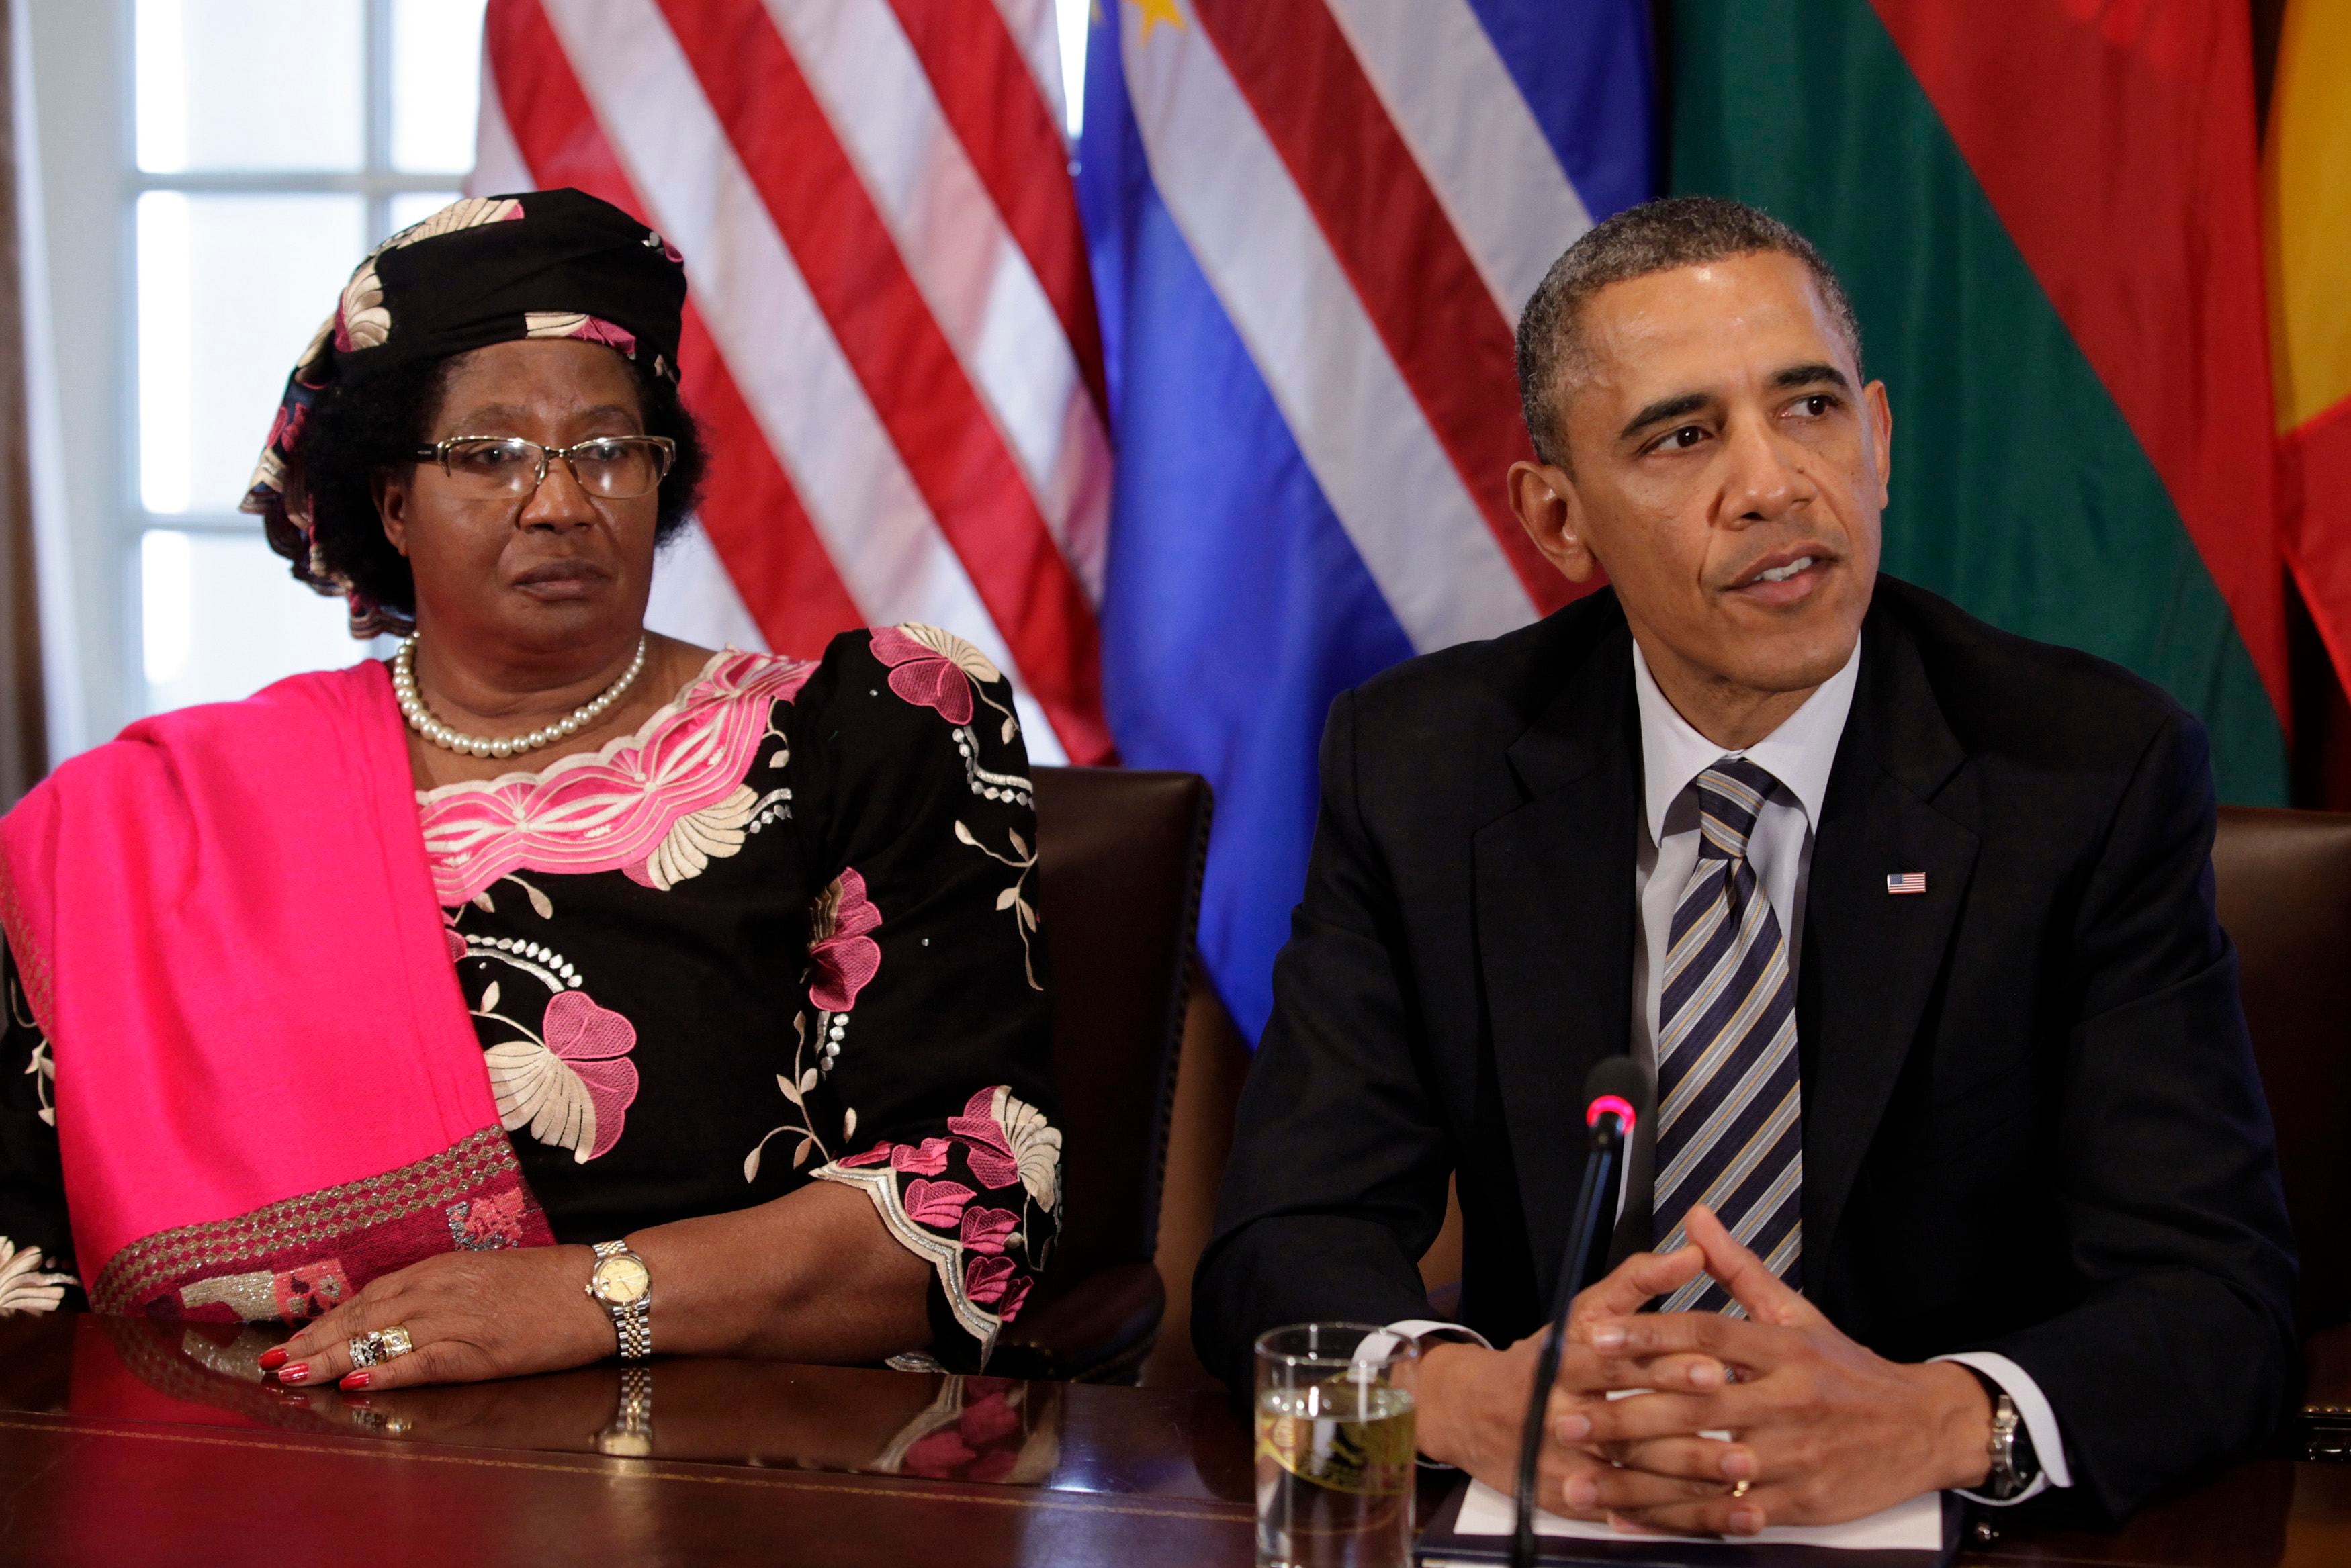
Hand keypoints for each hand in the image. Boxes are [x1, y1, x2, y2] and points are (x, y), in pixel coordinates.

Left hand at [260, 1245, 616, 1390]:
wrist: (602, 1290)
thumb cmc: (550, 1285)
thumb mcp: (489, 1276)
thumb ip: (444, 1291)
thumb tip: (398, 1313)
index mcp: (445, 1268)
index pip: (371, 1295)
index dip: (327, 1319)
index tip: (291, 1338)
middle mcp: (444, 1288)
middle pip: (365, 1316)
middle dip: (314, 1340)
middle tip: (271, 1361)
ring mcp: (461, 1318)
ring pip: (382, 1337)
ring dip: (332, 1356)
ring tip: (292, 1372)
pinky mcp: (481, 1349)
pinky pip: (423, 1360)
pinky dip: (387, 1370)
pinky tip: (356, 1381)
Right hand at [1405, 1243, 1732, 1513]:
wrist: (1472, 1415)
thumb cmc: (1542, 1360)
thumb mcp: (1582, 1314)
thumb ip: (1637, 1282)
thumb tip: (1692, 1252)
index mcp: (1561, 1363)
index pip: (1615, 1364)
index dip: (1665, 1366)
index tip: (1716, 1368)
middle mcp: (1558, 1416)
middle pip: (1626, 1426)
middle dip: (1685, 1435)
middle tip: (1742, 1440)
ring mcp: (1564, 1465)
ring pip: (1630, 1478)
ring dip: (1687, 1483)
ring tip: (1741, 1476)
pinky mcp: (1572, 1502)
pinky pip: (1629, 1514)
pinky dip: (1675, 1517)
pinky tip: (1719, 1513)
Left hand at [1571, 1204, 1993, 1534]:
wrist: (1924, 1428)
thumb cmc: (1850, 1371)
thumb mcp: (1798, 1313)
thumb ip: (1738, 1270)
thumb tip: (1696, 1218)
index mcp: (1781, 1349)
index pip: (1705, 1334)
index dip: (1649, 1334)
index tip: (1595, 1337)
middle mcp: (1786, 1400)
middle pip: (1694, 1407)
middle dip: (1624, 1415)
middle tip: (1566, 1419)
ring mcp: (1793, 1455)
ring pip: (1704, 1469)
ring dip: (1638, 1478)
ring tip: (1582, 1478)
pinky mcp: (1801, 1503)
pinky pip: (1730, 1514)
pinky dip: (1679, 1520)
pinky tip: (1634, 1520)